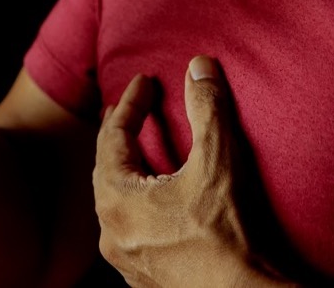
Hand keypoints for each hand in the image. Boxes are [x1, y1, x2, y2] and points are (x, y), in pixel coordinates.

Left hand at [94, 56, 290, 287]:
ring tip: (137, 152)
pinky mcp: (143, 276)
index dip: (129, 104)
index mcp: (118, 201)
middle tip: (129, 111)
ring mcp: (125, 259)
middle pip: (105, 170)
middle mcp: (111, 232)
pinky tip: (152, 201)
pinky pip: (128, 229)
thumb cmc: (228, 233)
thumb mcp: (219, 161)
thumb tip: (199, 66)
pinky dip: (136, 204)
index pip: (112, 137)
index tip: (144, 81)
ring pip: (114, 203)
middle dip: (119, 136)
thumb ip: (207, 109)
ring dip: (125, 172)